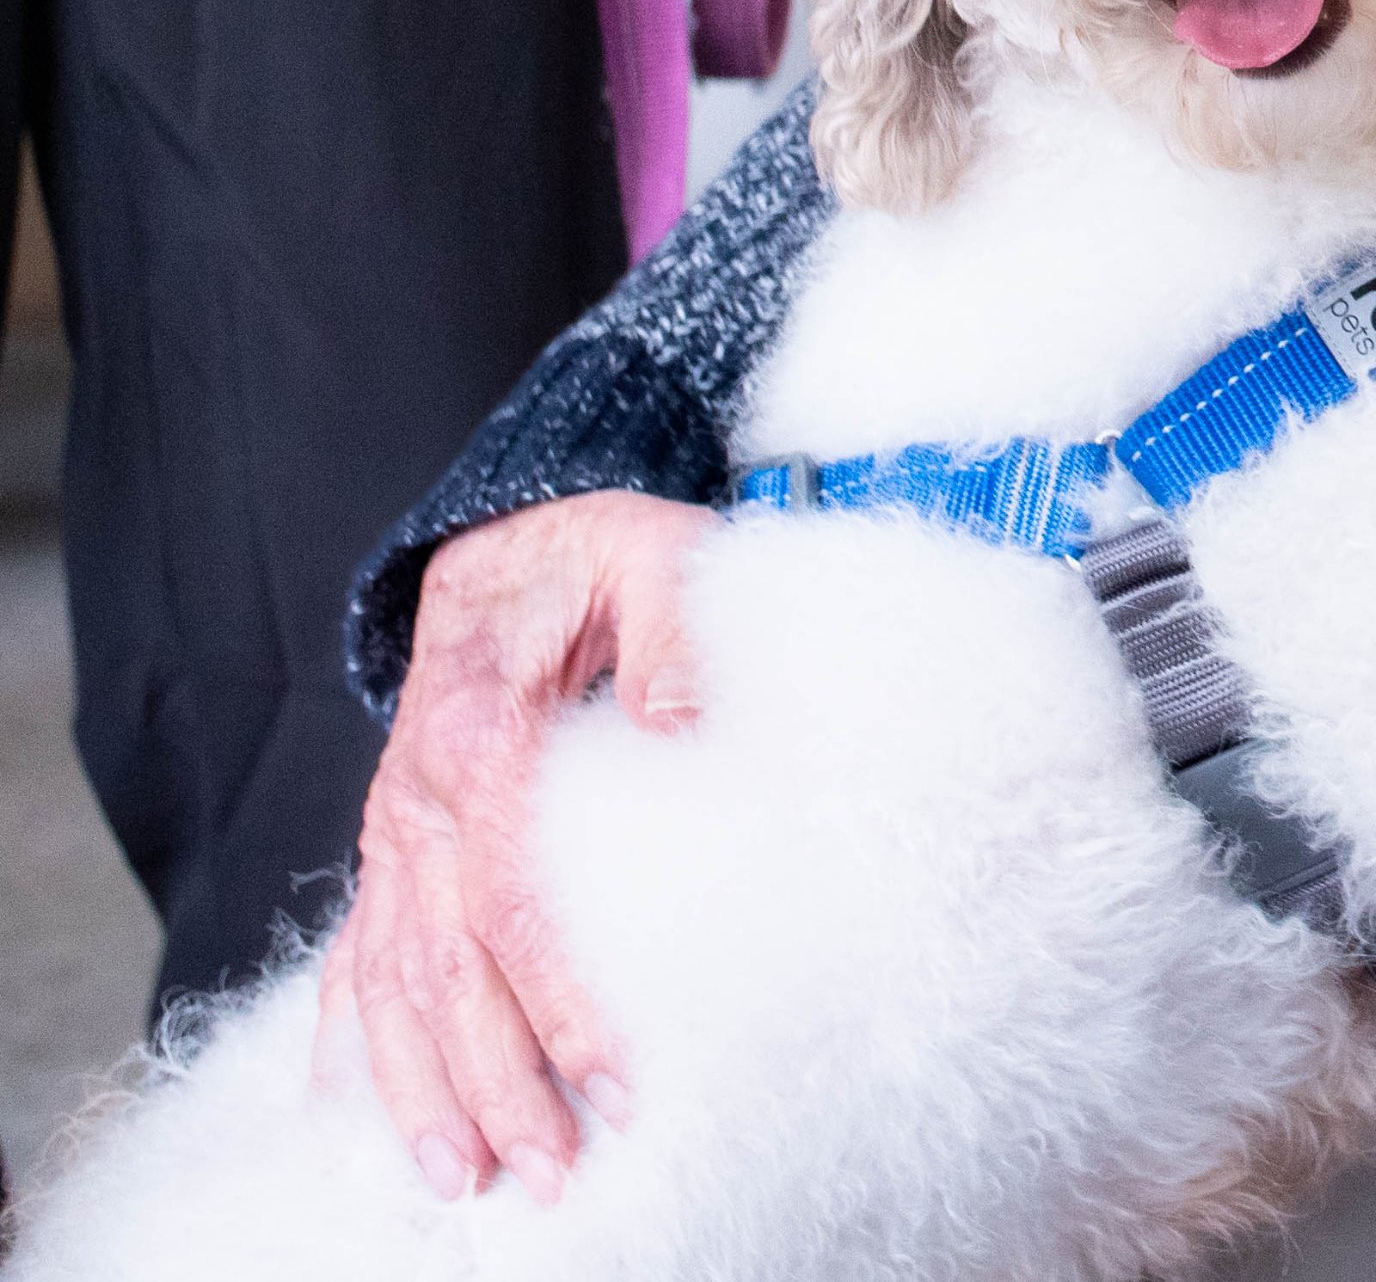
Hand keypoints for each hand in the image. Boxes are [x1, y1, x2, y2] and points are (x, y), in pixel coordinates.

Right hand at [315, 492, 718, 1202]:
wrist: (510, 539)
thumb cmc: (602, 556)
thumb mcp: (660, 562)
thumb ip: (674, 639)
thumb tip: (683, 728)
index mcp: (478, 735)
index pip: (514, 900)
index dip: (560, 1000)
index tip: (615, 1083)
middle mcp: (415, 797)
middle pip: (444, 969)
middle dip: (492, 1083)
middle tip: (547, 1175)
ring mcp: (391, 828)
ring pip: (386, 982)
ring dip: (419, 1088)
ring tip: (459, 1179)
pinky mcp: (392, 846)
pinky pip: (353, 956)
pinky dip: (350, 1040)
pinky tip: (355, 1114)